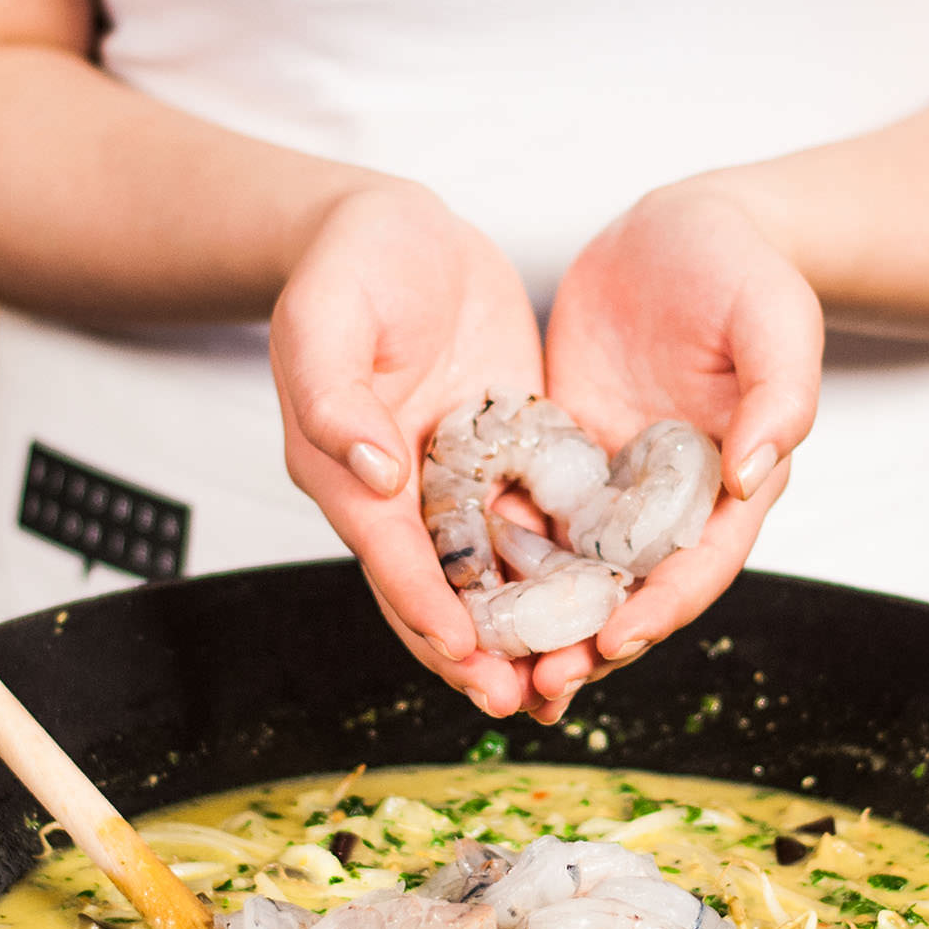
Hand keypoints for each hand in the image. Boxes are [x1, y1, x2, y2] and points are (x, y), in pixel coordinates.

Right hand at [271, 182, 544, 715]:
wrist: (396, 227)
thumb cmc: (348, 261)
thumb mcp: (324, 316)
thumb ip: (332, 397)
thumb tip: (373, 474)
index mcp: (348, 474)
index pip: (393, 557)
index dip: (427, 609)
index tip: (466, 654)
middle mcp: (403, 495)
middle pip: (441, 591)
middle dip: (477, 653)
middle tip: (521, 701)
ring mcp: (458, 482)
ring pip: (492, 577)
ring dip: (525, 632)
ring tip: (565, 684)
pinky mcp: (507, 458)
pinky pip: (535, 528)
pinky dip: (561, 574)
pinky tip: (604, 610)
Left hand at [535, 181, 823, 719]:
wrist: (680, 225)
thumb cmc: (741, 265)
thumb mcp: (775, 316)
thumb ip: (779, 395)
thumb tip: (756, 476)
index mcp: (733, 484)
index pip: (698, 567)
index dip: (659, 609)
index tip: (613, 642)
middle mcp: (673, 502)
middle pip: (631, 592)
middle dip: (588, 645)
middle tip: (537, 687)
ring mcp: (615, 487)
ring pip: (575, 575)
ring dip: (539, 625)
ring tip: (492, 666)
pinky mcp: (565, 461)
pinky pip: (531, 521)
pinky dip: (503, 564)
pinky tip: (461, 594)